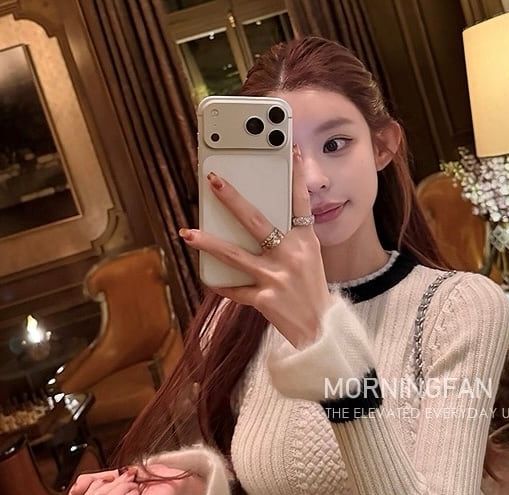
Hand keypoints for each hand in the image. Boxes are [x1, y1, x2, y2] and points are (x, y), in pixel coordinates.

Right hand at [68, 464, 202, 494]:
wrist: (172, 479)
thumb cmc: (145, 481)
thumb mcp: (112, 479)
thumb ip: (91, 484)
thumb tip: (71, 493)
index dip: (94, 486)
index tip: (112, 480)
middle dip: (112, 483)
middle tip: (129, 482)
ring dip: (124, 486)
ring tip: (136, 487)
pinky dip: (132, 494)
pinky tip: (140, 494)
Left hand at [181, 144, 330, 347]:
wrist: (320, 330)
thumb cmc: (311, 291)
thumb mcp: (310, 260)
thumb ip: (291, 239)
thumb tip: (262, 223)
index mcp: (306, 242)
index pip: (300, 201)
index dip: (295, 175)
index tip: (290, 149)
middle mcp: (291, 256)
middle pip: (257, 221)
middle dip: (233, 199)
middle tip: (213, 180)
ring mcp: (277, 278)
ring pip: (236, 256)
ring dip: (209, 243)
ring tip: (188, 233)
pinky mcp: (265, 300)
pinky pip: (236, 290)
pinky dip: (222, 285)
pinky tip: (209, 278)